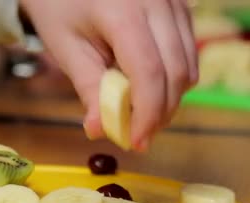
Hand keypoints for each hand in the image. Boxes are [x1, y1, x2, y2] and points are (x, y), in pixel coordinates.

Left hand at [20, 0, 197, 150]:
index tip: (137, 142)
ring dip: (170, 98)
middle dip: (161, 112)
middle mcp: (159, 2)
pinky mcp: (180, 5)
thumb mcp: (66, 46)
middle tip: (139, 134)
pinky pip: (189, 51)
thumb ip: (89, 88)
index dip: (147, 115)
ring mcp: (175, 1)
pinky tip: (148, 85)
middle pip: (177, 73)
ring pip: (189, 65)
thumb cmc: (60, 4)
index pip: (150, 73)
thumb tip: (101, 131)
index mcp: (124, 11)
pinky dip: (174, 77)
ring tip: (141, 112)